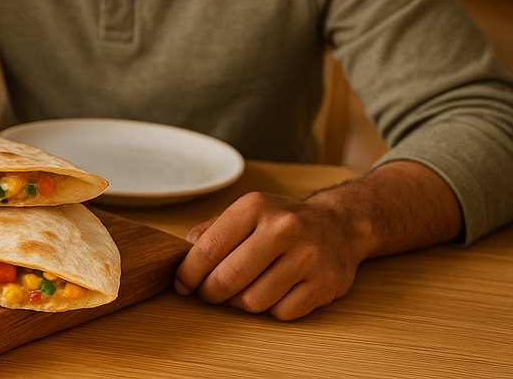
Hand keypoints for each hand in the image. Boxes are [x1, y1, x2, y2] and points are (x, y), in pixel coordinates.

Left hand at [172, 191, 362, 319]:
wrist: (339, 225)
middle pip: (228, 278)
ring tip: (241, 290)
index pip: (209, 248)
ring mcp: (307, 257)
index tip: (182, 284)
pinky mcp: (324, 284)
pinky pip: (280, 313)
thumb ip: (214, 229)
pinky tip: (271, 293)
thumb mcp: (247, 212)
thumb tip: (185, 249)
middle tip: (207, 293)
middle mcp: (283, 229)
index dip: (189, 272)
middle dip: (209, 292)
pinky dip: (269, 309)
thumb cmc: (282, 221)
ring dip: (239, 302)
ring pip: (253, 300)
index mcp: (255, 207)